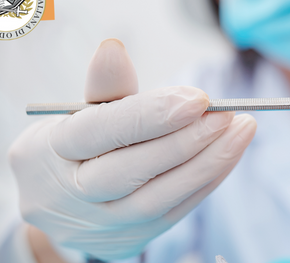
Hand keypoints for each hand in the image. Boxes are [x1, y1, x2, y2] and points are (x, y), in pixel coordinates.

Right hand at [10, 39, 256, 260]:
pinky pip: (173, 213)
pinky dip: (204, 181)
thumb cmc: (73, 145)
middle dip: (186, 142)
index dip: (151, 115)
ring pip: (158, 199)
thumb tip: (113, 48)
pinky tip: (228, 154)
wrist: (56, 202)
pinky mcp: (126, 241)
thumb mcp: (79, 111)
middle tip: (227, 114)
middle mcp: (69, 197)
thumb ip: (105, 85)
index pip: (101, 131)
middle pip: (132, 171)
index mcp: (49, 152)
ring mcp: (98, 226)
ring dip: (207, 164)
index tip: (198, 98)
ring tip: (241, 130)